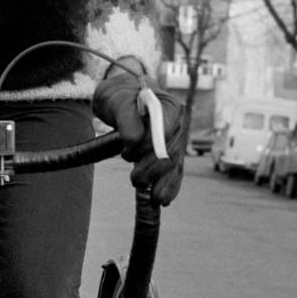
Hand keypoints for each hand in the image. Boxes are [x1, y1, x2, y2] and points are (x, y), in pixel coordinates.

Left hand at [93, 57, 185, 205]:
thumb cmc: (121, 98)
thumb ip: (126, 119)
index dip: (147, 147)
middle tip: (135, 180)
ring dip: (162, 182)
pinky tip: (165, 199)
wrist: (124, 99)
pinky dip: (170, 185)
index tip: (127, 153)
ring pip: (175, 165)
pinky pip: (175, 171)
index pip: (164, 133)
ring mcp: (177, 139)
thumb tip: (133, 140)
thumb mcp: (118, 102)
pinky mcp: (172, 152)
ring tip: (153, 198)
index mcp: (169, 107)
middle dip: (153, 170)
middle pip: (171, 153)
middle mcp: (178, 124)